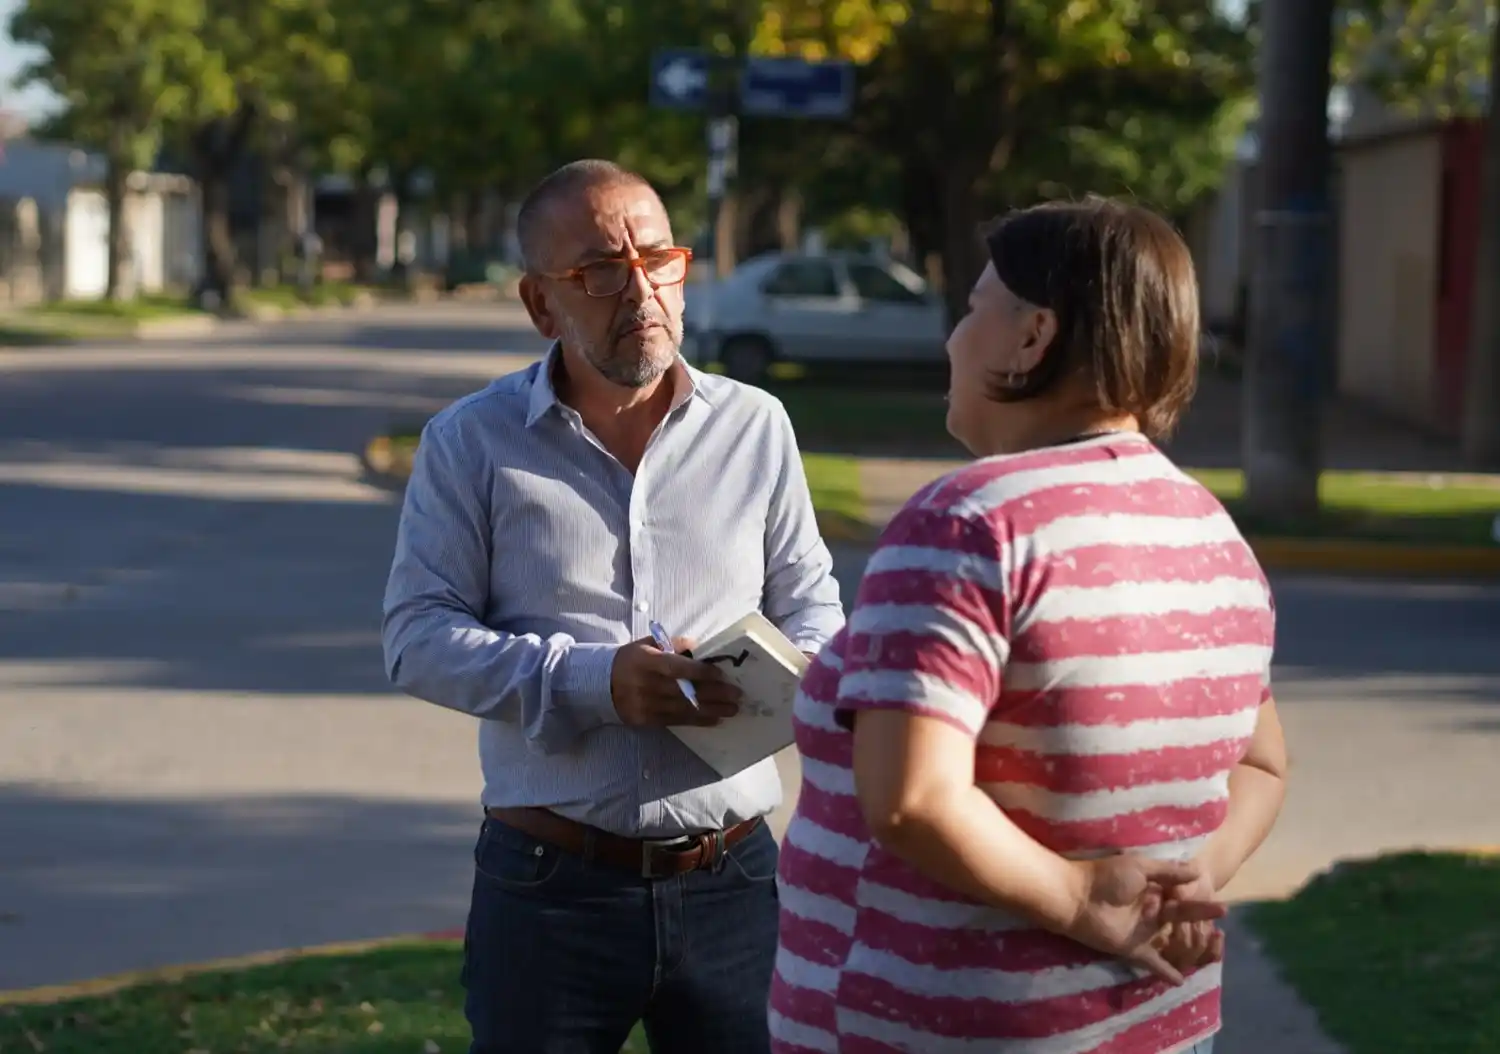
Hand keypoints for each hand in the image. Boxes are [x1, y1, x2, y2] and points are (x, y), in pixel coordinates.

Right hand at [610, 636, 742, 726]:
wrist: (600, 684)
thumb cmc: (630, 660)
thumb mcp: (646, 644)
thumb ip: (671, 644)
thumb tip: (697, 646)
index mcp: (646, 661)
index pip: (676, 668)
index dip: (699, 672)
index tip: (720, 675)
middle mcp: (646, 684)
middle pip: (684, 691)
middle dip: (714, 694)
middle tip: (737, 695)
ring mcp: (646, 705)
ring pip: (684, 709)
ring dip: (712, 710)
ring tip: (732, 709)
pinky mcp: (647, 720)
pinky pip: (676, 722)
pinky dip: (697, 721)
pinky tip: (714, 719)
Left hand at [1064, 855, 1226, 985]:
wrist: (1076, 897)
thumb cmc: (1106, 878)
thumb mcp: (1140, 868)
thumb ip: (1168, 872)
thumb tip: (1197, 869)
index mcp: (1151, 889)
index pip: (1179, 895)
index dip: (1196, 896)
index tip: (1216, 892)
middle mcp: (1150, 911)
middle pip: (1181, 916)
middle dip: (1202, 913)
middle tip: (1223, 910)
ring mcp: (1143, 931)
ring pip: (1173, 938)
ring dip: (1191, 941)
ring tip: (1213, 941)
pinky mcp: (1134, 949)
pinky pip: (1154, 962)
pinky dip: (1166, 972)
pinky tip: (1182, 979)